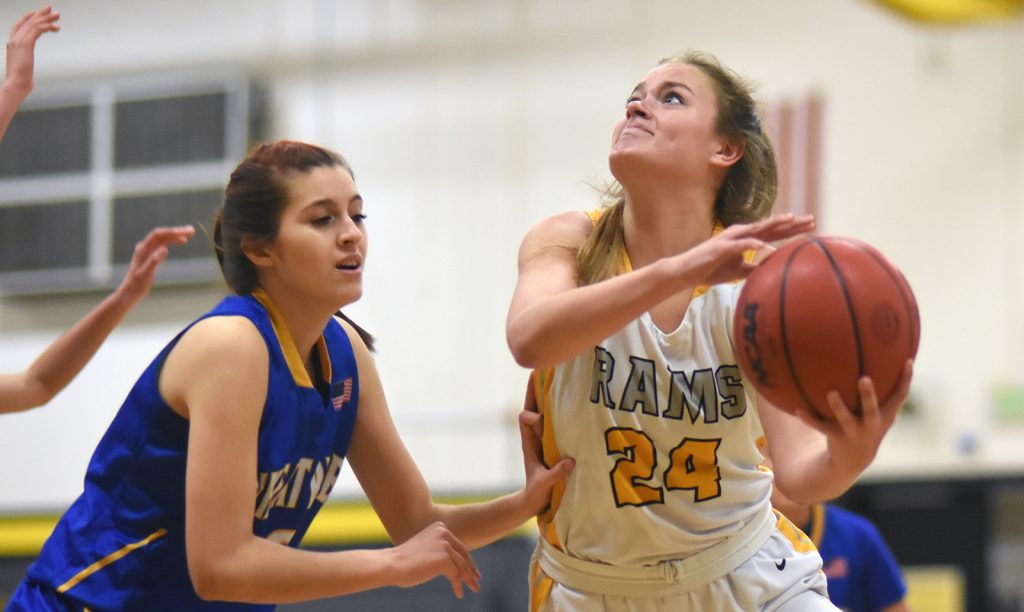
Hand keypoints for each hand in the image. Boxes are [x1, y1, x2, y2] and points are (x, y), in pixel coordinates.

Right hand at [4, 6, 59, 97]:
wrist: (16, 84)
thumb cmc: (20, 81)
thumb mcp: (23, 69)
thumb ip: (24, 65)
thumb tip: (27, 73)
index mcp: (12, 44)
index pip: (19, 26)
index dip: (28, 18)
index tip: (37, 13)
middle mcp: (14, 40)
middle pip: (27, 22)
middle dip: (40, 14)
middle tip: (51, 9)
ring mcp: (18, 41)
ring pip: (34, 24)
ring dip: (47, 18)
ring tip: (57, 15)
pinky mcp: (25, 43)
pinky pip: (38, 29)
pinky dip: (47, 26)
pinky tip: (55, 27)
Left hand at [116, 225, 194, 305]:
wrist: (130, 292)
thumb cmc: (137, 285)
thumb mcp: (145, 274)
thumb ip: (154, 261)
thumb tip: (165, 248)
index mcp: (142, 250)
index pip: (158, 235)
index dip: (171, 232)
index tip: (184, 232)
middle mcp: (144, 247)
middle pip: (162, 235)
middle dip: (176, 231)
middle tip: (192, 230)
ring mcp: (147, 250)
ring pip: (163, 239)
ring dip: (176, 235)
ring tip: (190, 234)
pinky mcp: (151, 255)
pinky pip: (163, 244)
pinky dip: (173, 241)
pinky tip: (181, 241)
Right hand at [387, 521, 479, 598]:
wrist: (391, 564)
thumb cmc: (404, 559)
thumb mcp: (425, 547)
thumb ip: (439, 549)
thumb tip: (456, 561)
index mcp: (440, 527)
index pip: (457, 546)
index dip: (465, 559)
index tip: (472, 569)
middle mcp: (444, 533)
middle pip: (462, 554)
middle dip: (470, 569)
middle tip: (476, 579)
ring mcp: (445, 545)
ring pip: (461, 566)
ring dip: (467, 579)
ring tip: (473, 588)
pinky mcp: (444, 559)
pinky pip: (456, 576)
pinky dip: (458, 585)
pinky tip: (459, 593)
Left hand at [519, 375, 573, 515]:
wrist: (532, 502)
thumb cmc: (536, 493)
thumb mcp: (545, 483)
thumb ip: (555, 473)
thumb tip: (570, 461)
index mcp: (529, 442)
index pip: (525, 416)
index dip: (532, 406)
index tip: (540, 392)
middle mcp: (534, 437)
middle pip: (532, 408)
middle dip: (536, 391)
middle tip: (543, 371)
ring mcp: (541, 440)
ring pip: (542, 414)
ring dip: (547, 399)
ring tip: (558, 381)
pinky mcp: (550, 445)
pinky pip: (553, 424)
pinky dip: (558, 413)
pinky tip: (571, 405)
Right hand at [674, 214, 814, 286]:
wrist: (686, 271)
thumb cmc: (711, 269)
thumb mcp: (739, 270)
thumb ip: (755, 267)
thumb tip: (773, 268)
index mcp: (747, 239)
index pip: (774, 232)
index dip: (792, 229)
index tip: (811, 226)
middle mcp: (741, 234)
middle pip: (770, 227)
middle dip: (791, 223)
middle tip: (812, 220)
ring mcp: (730, 240)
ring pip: (756, 230)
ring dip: (773, 224)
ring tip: (789, 219)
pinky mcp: (720, 248)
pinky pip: (737, 246)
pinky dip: (749, 244)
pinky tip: (761, 244)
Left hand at [795, 359, 913, 471]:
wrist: (854, 459)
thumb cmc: (866, 423)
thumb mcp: (877, 409)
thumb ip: (879, 387)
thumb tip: (872, 350)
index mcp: (885, 415)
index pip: (900, 396)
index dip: (906, 379)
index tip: (908, 361)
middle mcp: (871, 424)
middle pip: (871, 410)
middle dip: (868, 396)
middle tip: (864, 379)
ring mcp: (853, 432)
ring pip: (845, 419)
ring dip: (838, 407)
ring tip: (831, 393)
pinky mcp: (835, 437)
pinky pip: (820, 426)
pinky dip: (809, 418)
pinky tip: (797, 409)